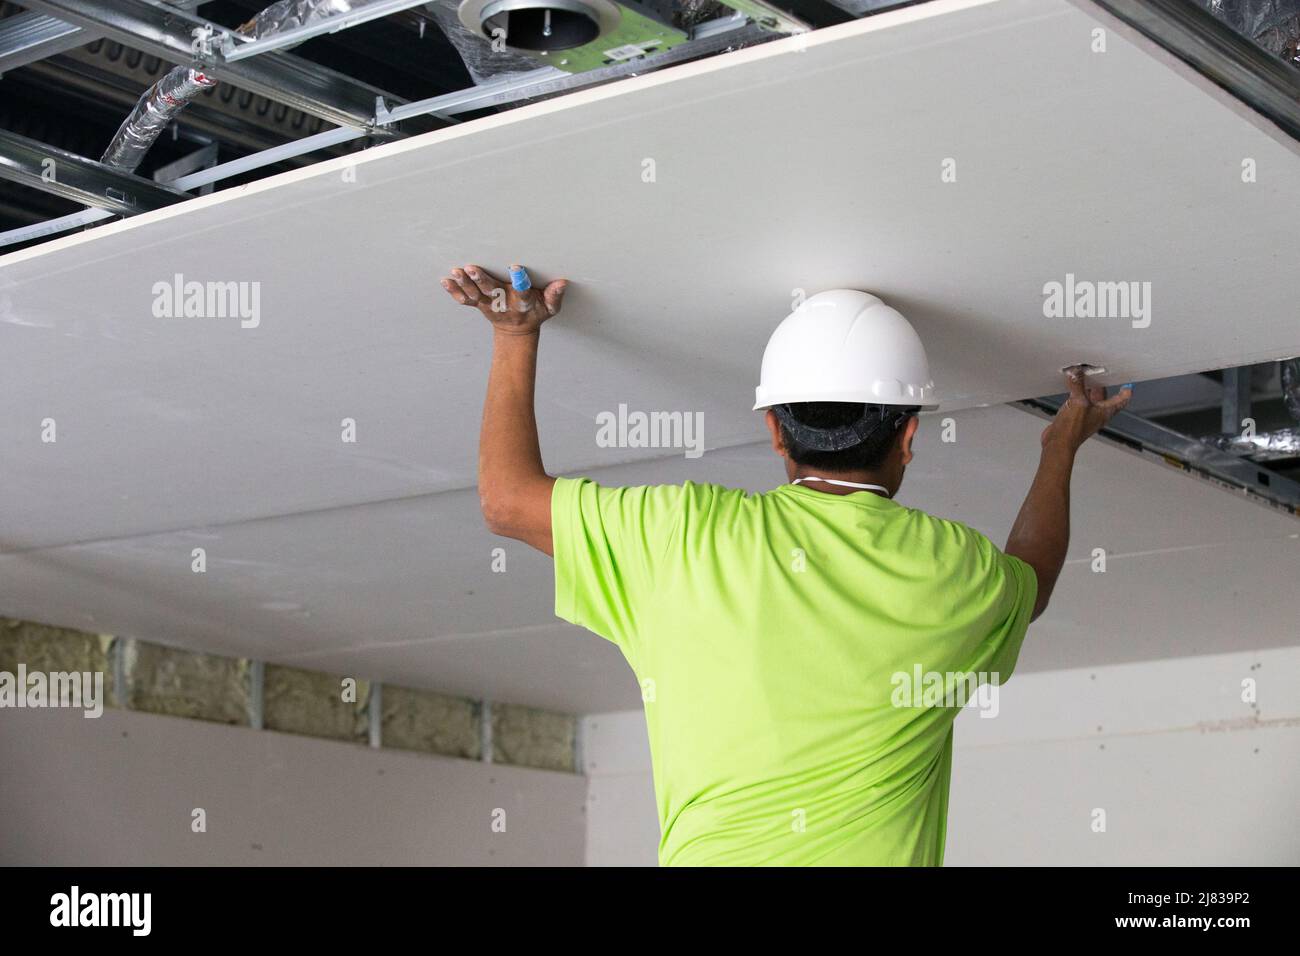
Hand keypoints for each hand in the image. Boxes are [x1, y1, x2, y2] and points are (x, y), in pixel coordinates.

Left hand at [440, 263, 567, 335]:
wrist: (516, 331)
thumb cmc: (535, 313)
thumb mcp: (549, 308)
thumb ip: (554, 296)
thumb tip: (562, 283)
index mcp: (522, 302)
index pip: (522, 291)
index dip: (520, 280)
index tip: (516, 268)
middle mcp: (503, 303)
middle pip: (491, 292)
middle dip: (481, 281)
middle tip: (472, 269)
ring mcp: (488, 305)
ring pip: (475, 295)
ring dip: (464, 284)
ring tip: (456, 272)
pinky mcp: (479, 305)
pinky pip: (465, 299)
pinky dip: (454, 291)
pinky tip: (446, 280)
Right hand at [1040, 368, 1132, 451]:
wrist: (1058, 442)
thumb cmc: (1072, 429)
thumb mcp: (1078, 401)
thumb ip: (1078, 385)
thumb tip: (1077, 372)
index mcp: (1105, 411)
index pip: (1121, 400)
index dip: (1125, 392)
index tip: (1128, 384)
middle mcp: (1097, 414)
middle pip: (1105, 398)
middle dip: (1103, 386)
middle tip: (1101, 376)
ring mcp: (1085, 416)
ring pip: (1091, 400)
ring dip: (1089, 390)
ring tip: (1086, 379)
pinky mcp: (1074, 418)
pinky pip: (1078, 402)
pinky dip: (1077, 394)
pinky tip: (1071, 390)